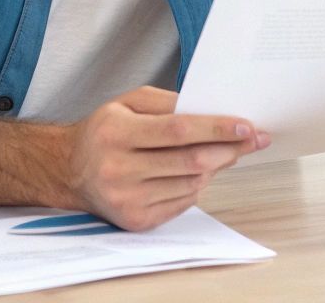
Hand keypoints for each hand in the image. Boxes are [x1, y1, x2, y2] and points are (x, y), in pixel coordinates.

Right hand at [63, 86, 268, 231]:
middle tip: (254, 139)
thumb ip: (168, 102)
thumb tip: (211, 110)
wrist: (69, 171)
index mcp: (116, 134)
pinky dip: (197, 185)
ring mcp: (127, 200)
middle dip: (229, 149)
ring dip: (216, 167)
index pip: (177, 131)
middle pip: (190, 162)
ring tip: (225, 152)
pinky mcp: (136, 221)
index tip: (246, 126)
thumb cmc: (105, 131)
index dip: (216, 129)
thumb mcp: (128, 102)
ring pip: (191, 184)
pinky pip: (183, 202)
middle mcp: (119, 170)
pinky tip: (198, 172)